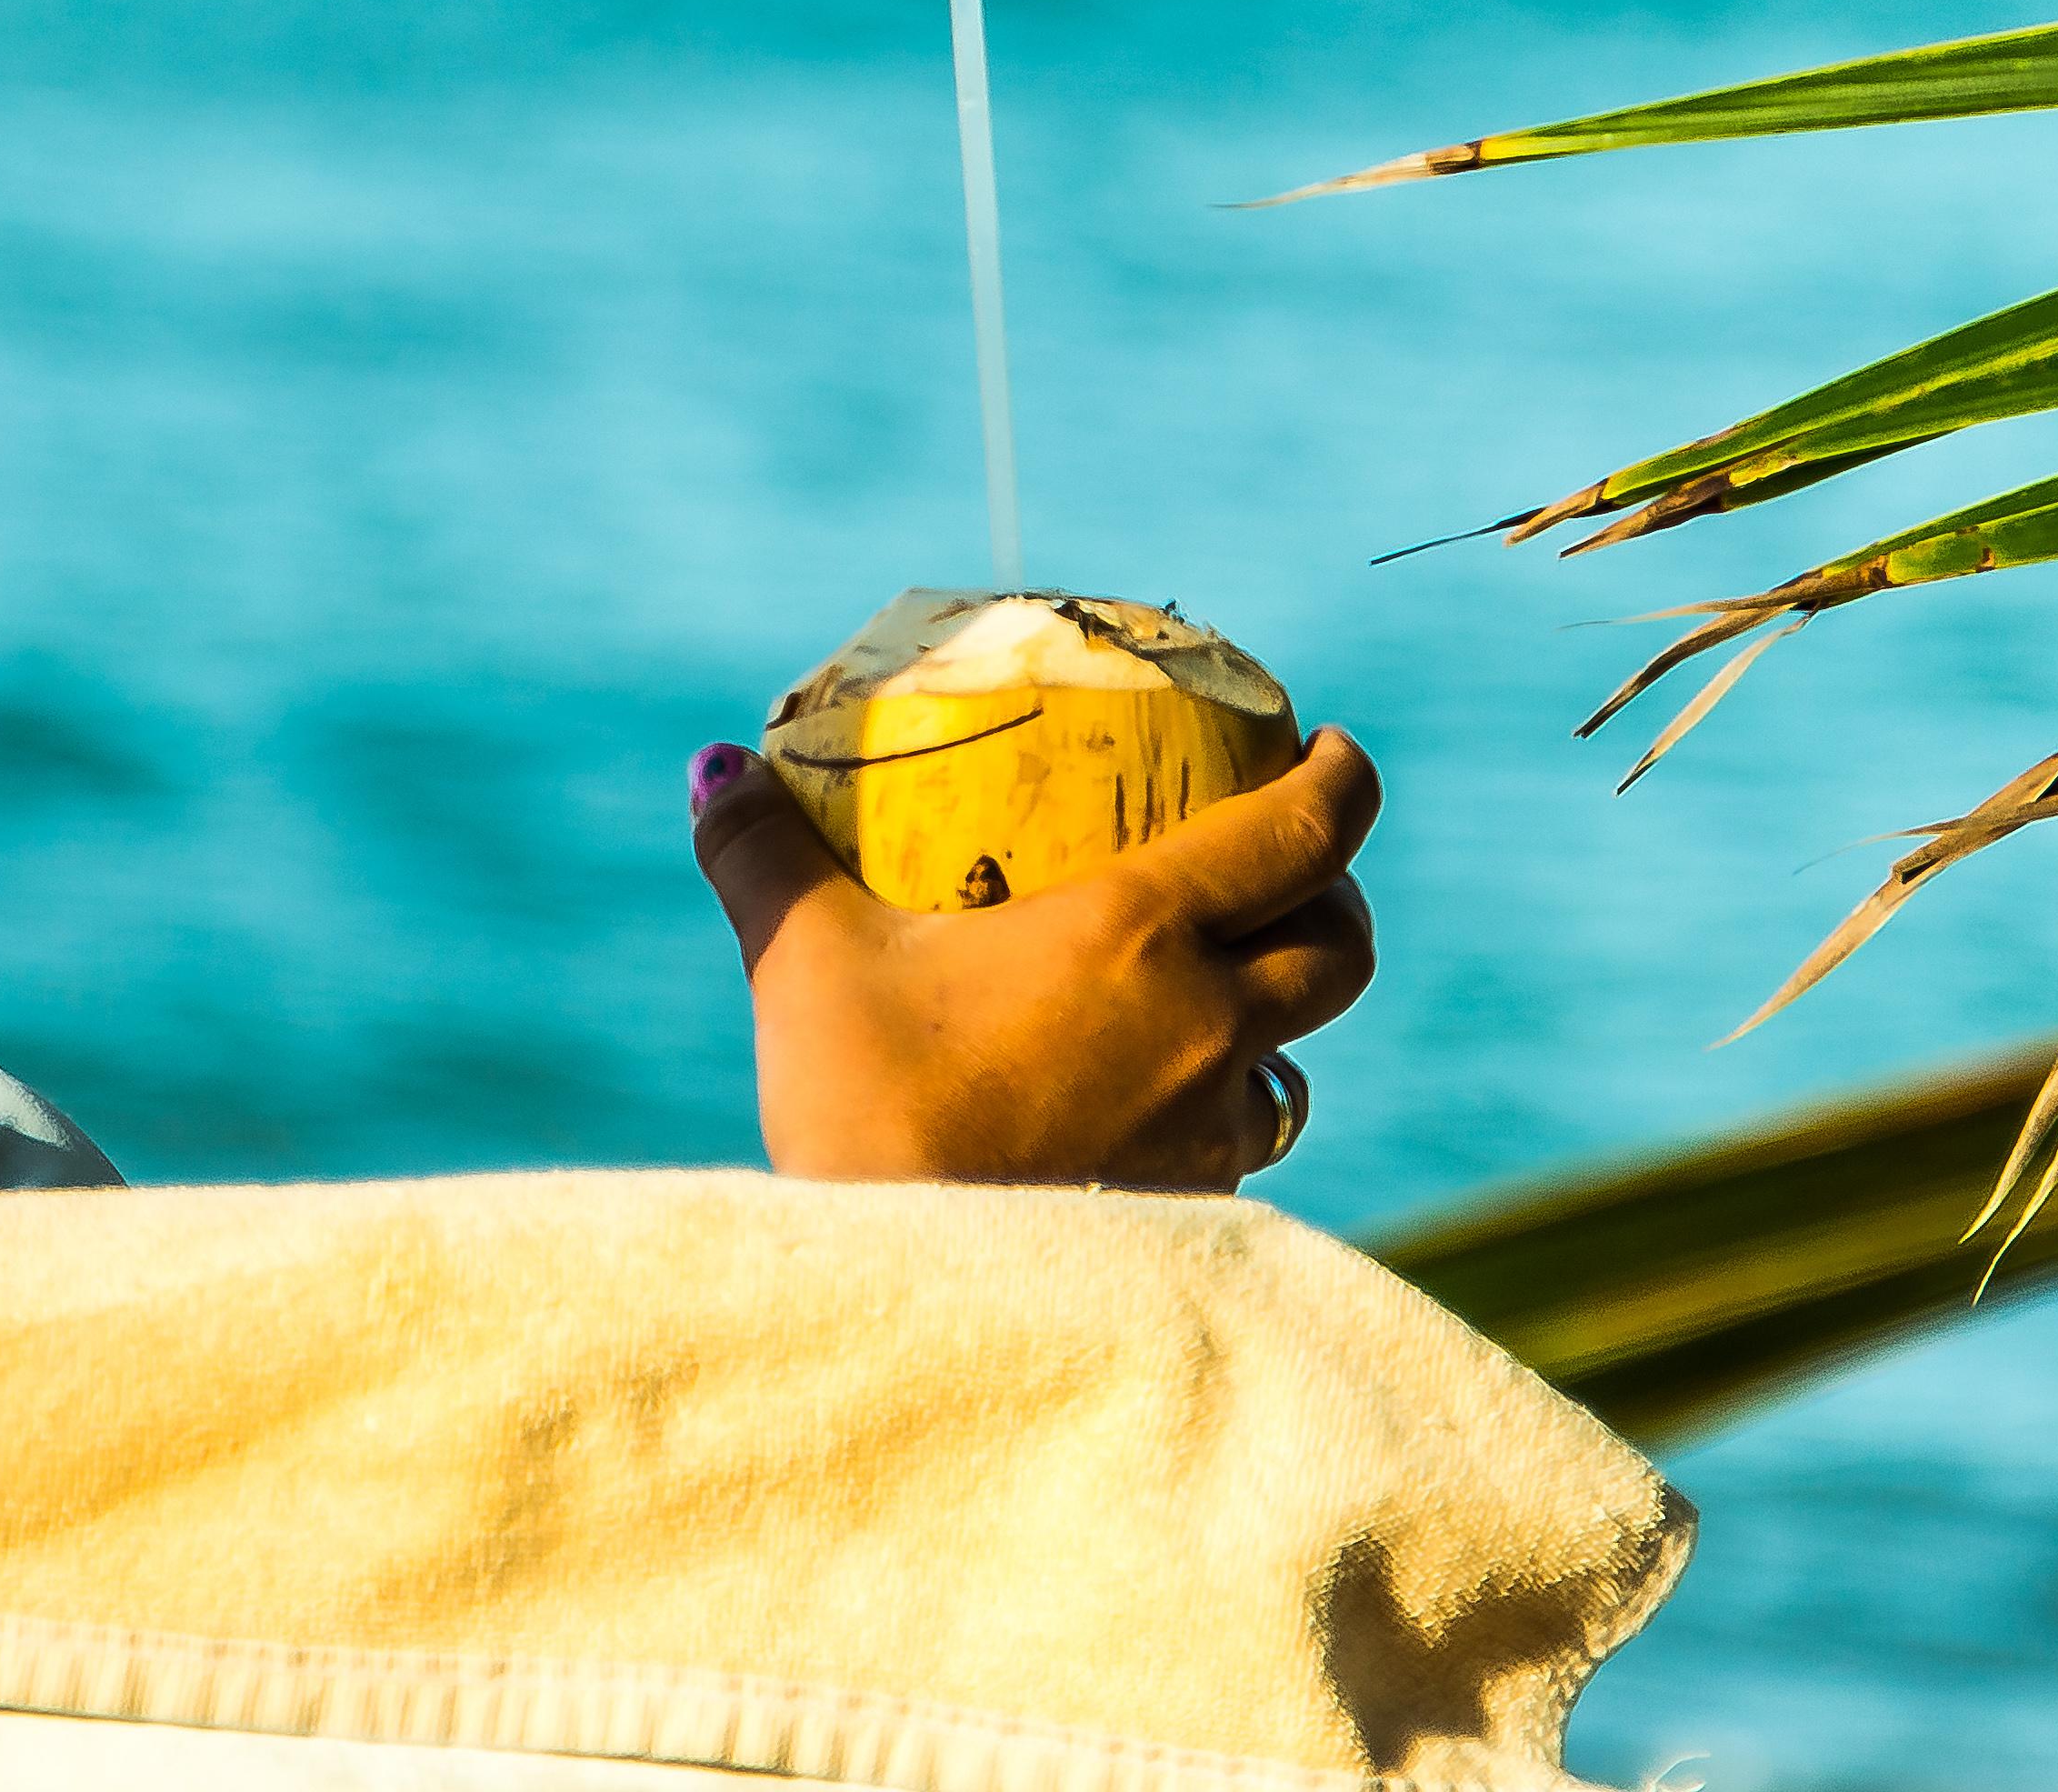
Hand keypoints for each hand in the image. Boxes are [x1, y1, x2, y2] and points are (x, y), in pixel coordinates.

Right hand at [684, 725, 1378, 1189]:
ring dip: (1277, 1017)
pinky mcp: (1190, 1214)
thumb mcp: (804, 964)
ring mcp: (1208, 1133)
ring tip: (1216, 997)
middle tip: (1294, 870)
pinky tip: (1146, 1106)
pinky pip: (1236, 1142)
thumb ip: (762, 853)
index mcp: (1142, 935)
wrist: (908, 1306)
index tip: (1338, 752)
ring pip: (1295, 1058)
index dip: (1340, 784)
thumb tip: (715, 766)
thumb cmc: (867, 1112)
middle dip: (1335, 898)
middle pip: (1342, 952)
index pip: (1298, 836)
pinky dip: (1214, 1105)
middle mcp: (1207, 1028)